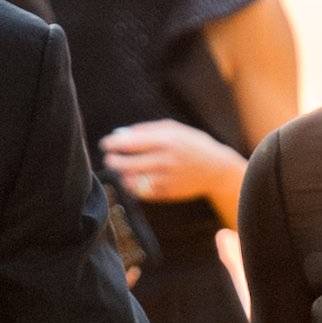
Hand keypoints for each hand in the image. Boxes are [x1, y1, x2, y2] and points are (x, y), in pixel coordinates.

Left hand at [100, 120, 244, 204]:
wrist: (217, 168)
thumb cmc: (192, 144)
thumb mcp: (173, 128)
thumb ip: (146, 130)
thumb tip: (119, 134)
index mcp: (166, 140)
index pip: (130, 143)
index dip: (112, 144)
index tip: (105, 144)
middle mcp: (165, 160)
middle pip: (126, 164)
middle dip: (112, 161)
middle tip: (110, 159)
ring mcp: (166, 179)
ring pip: (131, 181)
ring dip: (122, 176)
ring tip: (123, 170)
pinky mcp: (167, 193)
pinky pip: (141, 193)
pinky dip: (133, 187)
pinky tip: (135, 180)